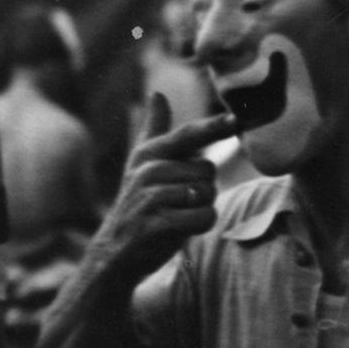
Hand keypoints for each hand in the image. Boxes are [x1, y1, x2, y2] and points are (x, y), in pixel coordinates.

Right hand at [93, 92, 236, 279]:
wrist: (114, 253)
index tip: (235, 120)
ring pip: (207, 194)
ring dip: (201, 209)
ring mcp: (150, 197)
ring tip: (177, 215)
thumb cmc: (138, 206)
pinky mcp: (156, 224)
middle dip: (203, 188)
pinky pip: (202, 217)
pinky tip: (181, 230)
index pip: (188, 135)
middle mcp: (148, 171)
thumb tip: (157, 93)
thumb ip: (154, 130)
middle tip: (179, 202)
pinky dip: (200, 225)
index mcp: (149, 154)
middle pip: (208, 170)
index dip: (213, 127)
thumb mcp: (141, 165)